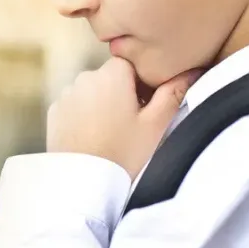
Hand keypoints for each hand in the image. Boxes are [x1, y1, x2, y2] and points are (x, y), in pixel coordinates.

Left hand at [48, 58, 200, 178]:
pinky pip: (76, 107)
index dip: (143, 84)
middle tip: (132, 125)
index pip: (132, 64)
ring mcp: (67, 95)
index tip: (147, 108)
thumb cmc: (123, 154)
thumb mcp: (156, 124)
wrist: (83, 184)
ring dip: (103, 105)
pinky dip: (85, 117)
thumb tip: (193, 71)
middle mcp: (85, 77)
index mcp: (112, 74)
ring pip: (93, 92)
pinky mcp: (55, 113)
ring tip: (112, 135)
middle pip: (111, 77)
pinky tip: (94, 138)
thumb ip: (174, 92)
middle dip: (123, 95)